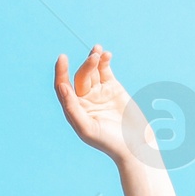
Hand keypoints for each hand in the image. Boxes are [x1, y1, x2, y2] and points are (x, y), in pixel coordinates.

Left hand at [54, 46, 154, 166]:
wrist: (134, 144)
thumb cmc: (108, 142)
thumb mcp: (87, 128)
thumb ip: (72, 109)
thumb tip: (62, 87)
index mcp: (74, 110)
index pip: (62, 87)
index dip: (61, 72)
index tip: (62, 58)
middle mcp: (84, 100)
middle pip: (80, 76)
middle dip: (86, 65)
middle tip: (94, 58)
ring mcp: (99, 93)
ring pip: (92, 70)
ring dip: (93, 58)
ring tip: (98, 51)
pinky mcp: (113, 88)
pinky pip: (105, 70)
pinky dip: (104, 61)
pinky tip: (106, 55)